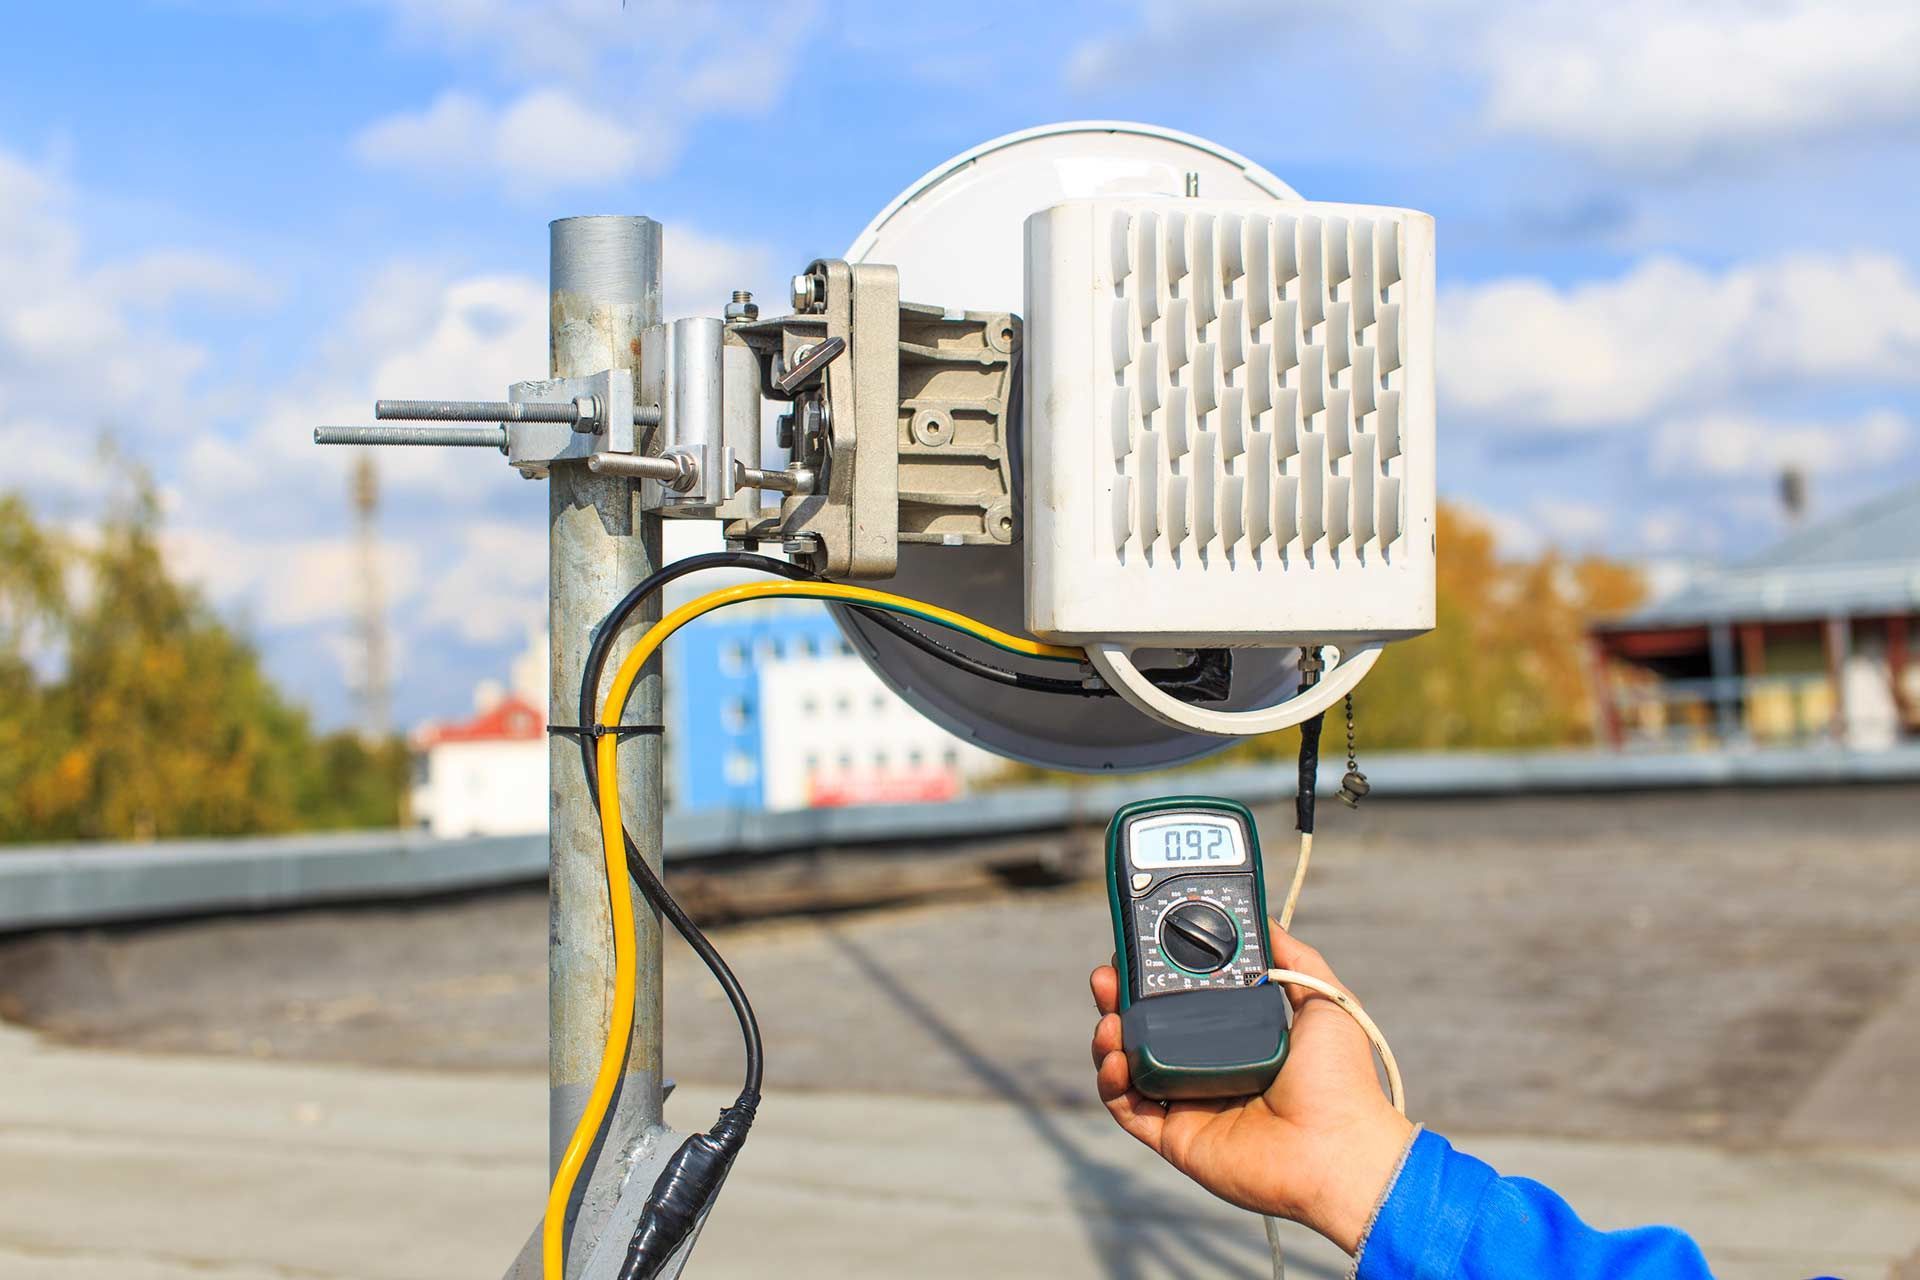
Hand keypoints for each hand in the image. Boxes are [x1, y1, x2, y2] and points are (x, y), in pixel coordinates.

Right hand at [1089, 924, 1413, 1252]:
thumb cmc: (1342, 1082)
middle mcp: (1207, 1068)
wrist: (1341, 1150)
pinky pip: (1128, 1108)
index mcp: (1236, 1037)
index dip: (1154, 973)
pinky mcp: (1176, 1138)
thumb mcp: (1326, 1001)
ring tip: (1108, 1017)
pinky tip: (1116, 1058)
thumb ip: (1294, 959)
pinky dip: (1111, 1083)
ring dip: (1108, 1037)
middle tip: (1107, 974)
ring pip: (1128, 1064)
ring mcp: (1189, 1104)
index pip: (1181, 999)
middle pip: (1145, 1027)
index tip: (1138, 946)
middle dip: (1119, 997)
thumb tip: (1265, 918)